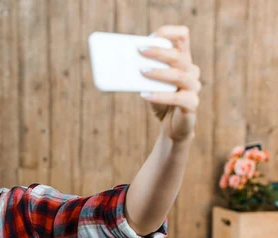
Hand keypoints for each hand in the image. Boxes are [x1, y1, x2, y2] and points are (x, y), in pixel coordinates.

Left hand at [139, 25, 200, 141]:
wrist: (172, 127)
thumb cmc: (160, 101)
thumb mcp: (150, 84)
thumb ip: (142, 72)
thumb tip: (119, 64)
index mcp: (183, 60)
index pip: (183, 37)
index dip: (170, 32)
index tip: (153, 34)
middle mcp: (192, 71)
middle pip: (179, 56)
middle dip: (158, 52)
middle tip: (139, 50)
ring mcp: (194, 88)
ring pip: (180, 75)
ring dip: (160, 72)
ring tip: (141, 71)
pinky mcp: (191, 105)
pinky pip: (178, 98)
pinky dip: (160, 96)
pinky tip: (144, 95)